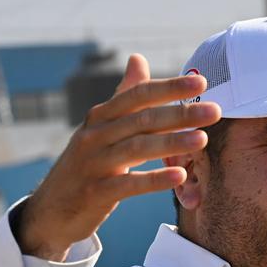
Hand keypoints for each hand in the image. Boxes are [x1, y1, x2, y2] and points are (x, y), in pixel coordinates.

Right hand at [18, 55, 217, 260]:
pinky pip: (128, 184)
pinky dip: (155, 179)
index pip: (138, 95)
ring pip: (137, 148)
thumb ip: (123, 96)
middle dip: (180, 114)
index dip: (169, 87)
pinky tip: (180, 176)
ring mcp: (93, 164)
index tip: (201, 81)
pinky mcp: (95, 193)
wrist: (51, 209)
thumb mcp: (101, 128)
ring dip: (171, 142)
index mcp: (101, 116)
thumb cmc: (88, 163)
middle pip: (142, 119)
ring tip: (202, 139)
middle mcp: (94, 135)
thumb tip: (138, 58)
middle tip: (214, 111)